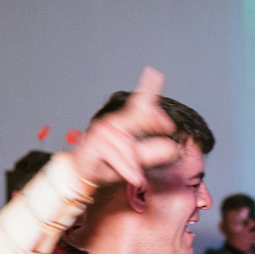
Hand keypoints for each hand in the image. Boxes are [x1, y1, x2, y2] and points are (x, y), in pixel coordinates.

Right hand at [71, 67, 182, 188]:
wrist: (82, 176)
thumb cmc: (106, 164)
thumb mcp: (134, 160)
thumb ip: (151, 152)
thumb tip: (172, 147)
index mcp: (124, 124)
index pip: (138, 105)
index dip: (148, 90)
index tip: (155, 75)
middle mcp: (113, 123)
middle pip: (135, 115)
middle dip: (152, 119)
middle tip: (168, 126)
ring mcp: (103, 132)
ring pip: (127, 145)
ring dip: (134, 163)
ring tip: (138, 178)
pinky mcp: (95, 143)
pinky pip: (115, 155)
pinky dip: (125, 167)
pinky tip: (134, 177)